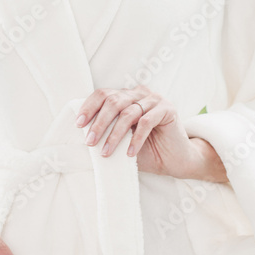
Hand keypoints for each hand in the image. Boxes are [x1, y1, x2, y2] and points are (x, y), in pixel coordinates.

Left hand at [75, 87, 228, 182]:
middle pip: (113, 101)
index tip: (79, 124)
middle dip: (99, 123)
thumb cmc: (146, 150)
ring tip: (106, 152)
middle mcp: (139, 94)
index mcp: (126, 96)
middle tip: (89, 142)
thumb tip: (81, 135)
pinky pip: (146, 121)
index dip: (89, 107)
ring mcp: (154, 99)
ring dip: (114, 135)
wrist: (175, 161)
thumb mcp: (121, 141)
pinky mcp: (167, 109)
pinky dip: (135, 139)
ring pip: (128, 112)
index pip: (103, 94)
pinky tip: (129, 153)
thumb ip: (106, 133)